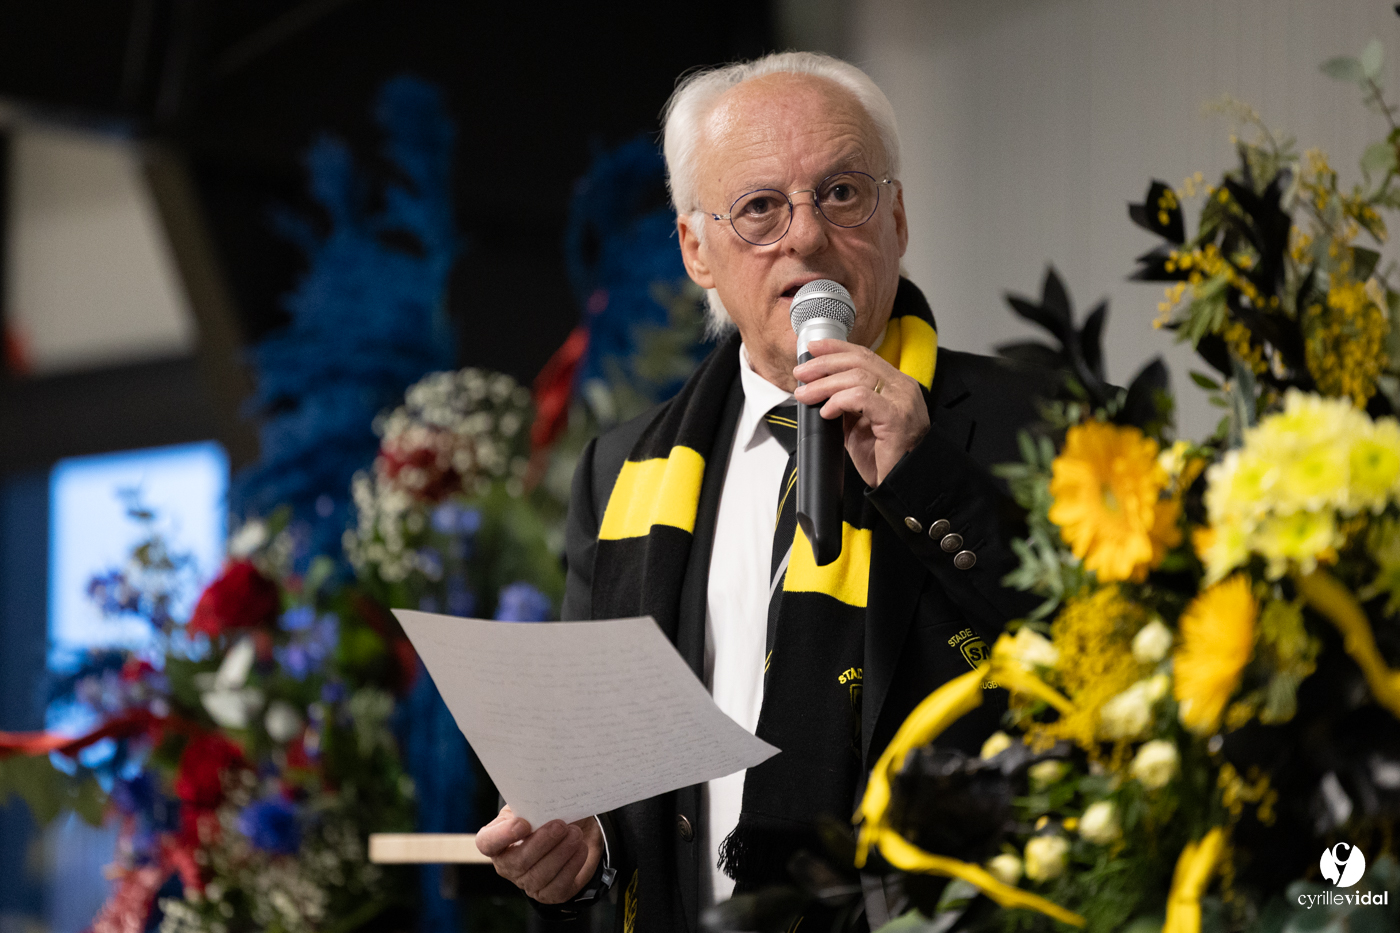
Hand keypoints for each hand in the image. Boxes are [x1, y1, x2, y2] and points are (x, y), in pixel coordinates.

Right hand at [475, 805, 603, 903]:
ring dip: (561, 853)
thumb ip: (533, 802)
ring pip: (540, 875)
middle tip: (561, 825)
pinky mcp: (549, 894)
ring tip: (576, 834)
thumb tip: (543, 795)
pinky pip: (558, 885)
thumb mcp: (535, 804)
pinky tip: (580, 848)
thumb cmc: (547, 815)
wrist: (573, 830)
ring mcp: (527, 882)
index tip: (524, 823)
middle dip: (542, 842)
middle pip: (518, 861)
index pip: (487, 843)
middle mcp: (507, 865)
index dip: (503, 835)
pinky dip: (572, 865)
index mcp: (497, 840)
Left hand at [792, 338, 929, 486]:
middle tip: (800, 373)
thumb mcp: (859, 424)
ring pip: (858, 377)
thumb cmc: (884, 459)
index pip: (865, 355)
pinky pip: (862, 398)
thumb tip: (820, 388)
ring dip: (825, 384)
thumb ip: (846, 403)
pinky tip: (827, 411)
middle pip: (860, 361)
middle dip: (825, 364)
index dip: (837, 348)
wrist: (900, 485)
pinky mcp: (897, 417)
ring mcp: (902, 401)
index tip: (812, 348)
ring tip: (805, 395)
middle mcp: (903, 388)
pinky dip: (840, 401)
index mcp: (896, 385)